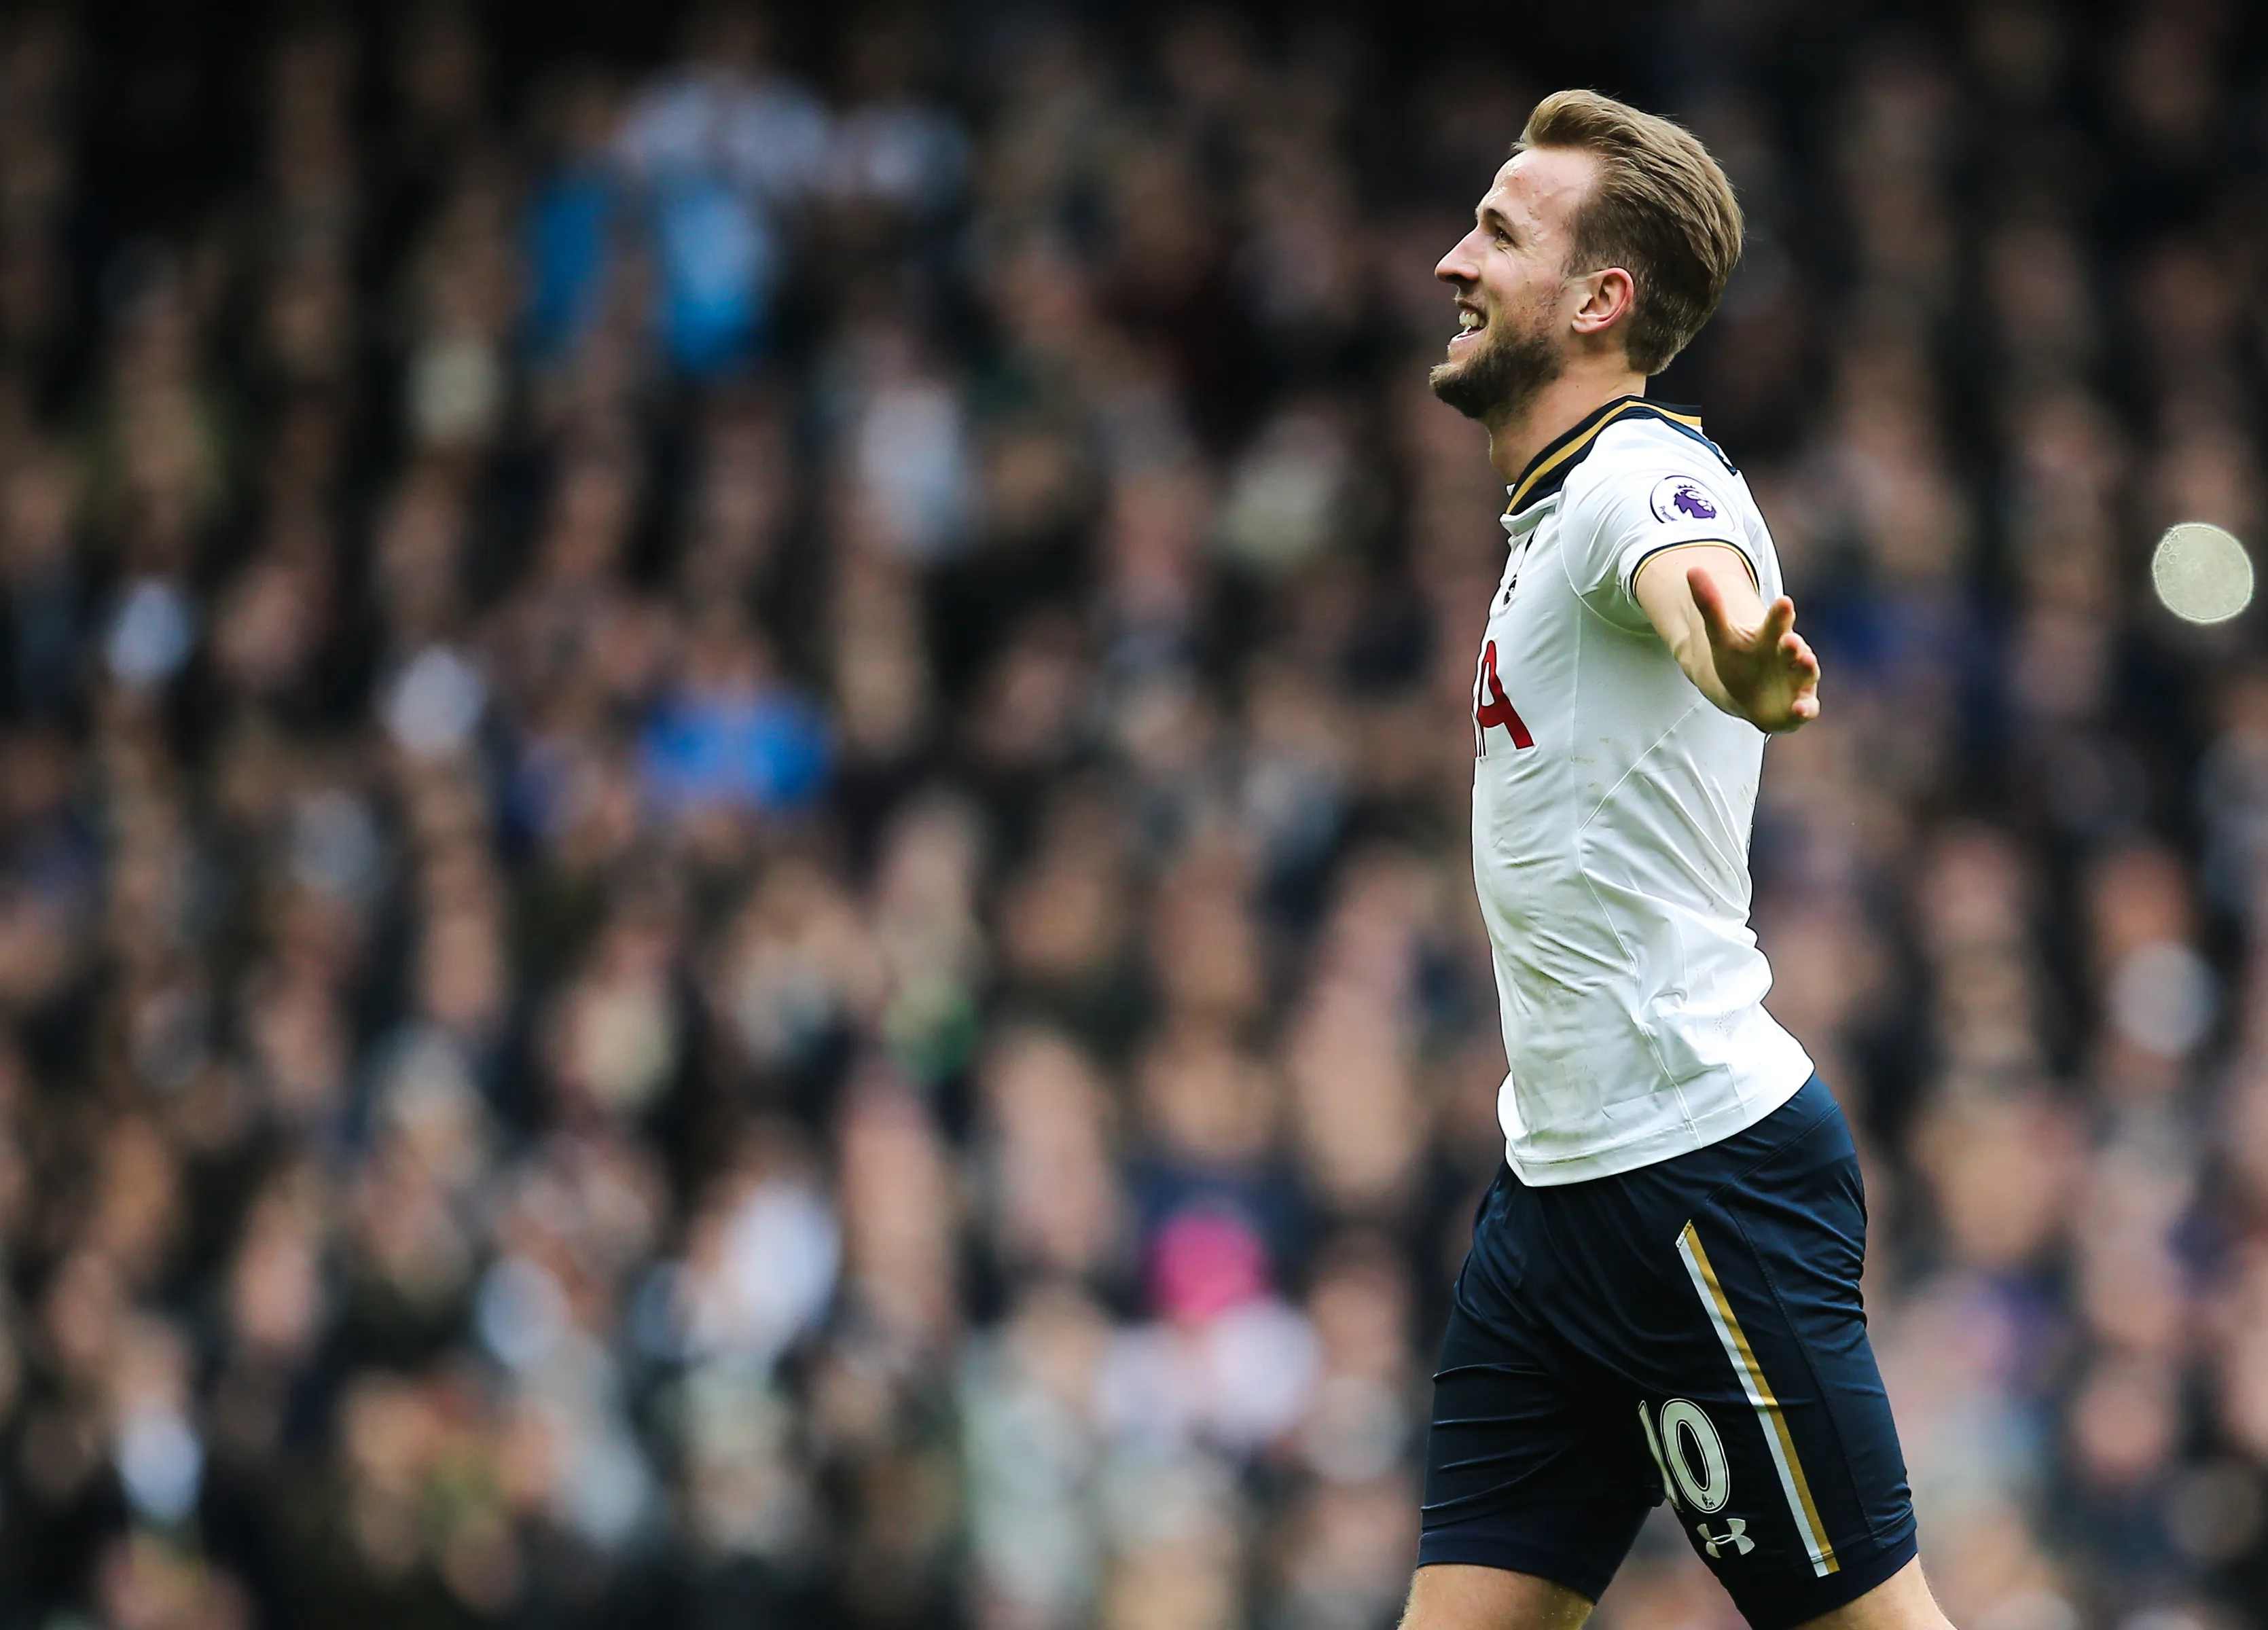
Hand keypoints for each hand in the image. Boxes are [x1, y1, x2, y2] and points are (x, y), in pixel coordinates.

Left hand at [1687, 566, 1820, 731]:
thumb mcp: (1721, 635)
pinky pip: (1807, 707)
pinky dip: (1806, 709)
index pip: (1777, 622)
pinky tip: (1801, 710)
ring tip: (1805, 661)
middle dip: (1795, 645)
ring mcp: (1799, 680)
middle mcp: (1790, 656)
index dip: (1780, 613)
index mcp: (1772, 636)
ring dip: (1807, 668)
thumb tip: (1691, 568)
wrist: (1747, 693)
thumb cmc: (1739, 660)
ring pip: (1807, 673)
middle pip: (1794, 648)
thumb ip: (1710, 605)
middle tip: (1792, 641)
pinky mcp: (1800, 704)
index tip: (1784, 601)